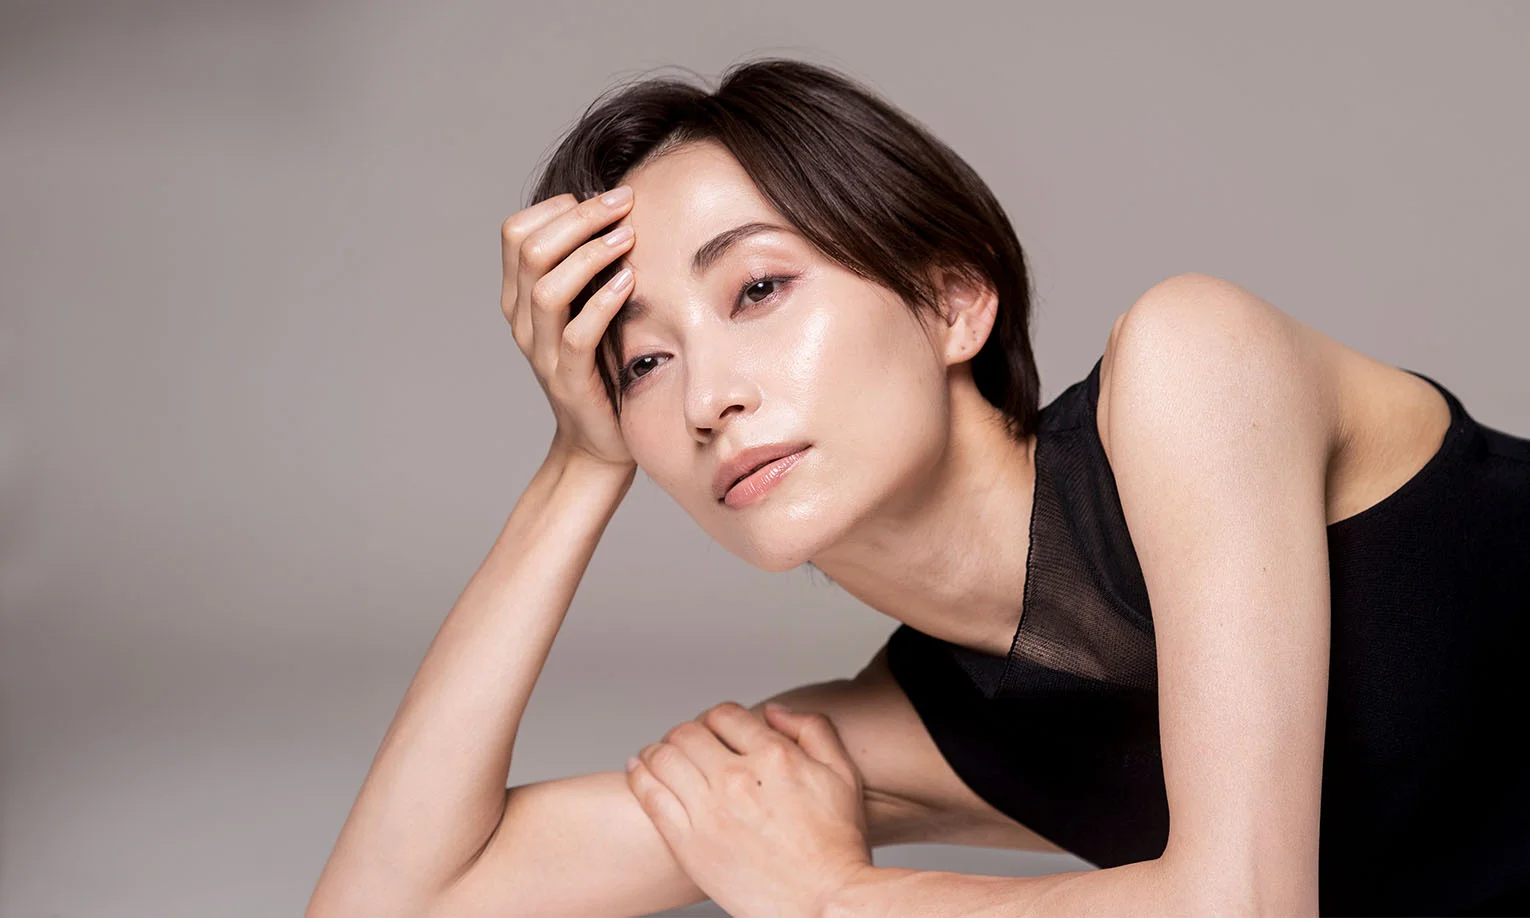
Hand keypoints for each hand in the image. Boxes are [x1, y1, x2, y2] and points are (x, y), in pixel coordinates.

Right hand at [500, 185, 637, 471]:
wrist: (599, 440)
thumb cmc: (603, 365)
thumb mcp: (588, 308)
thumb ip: (587, 269)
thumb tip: (615, 210)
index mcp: (519, 297)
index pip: (515, 232)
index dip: (557, 206)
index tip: (603, 200)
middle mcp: (522, 320)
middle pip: (530, 249)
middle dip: (580, 217)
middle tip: (623, 204)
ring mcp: (541, 351)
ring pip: (547, 287)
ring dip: (591, 253)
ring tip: (629, 237)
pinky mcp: (568, 378)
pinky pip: (577, 332)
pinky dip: (603, 301)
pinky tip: (630, 281)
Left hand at [625, 702, 873, 917]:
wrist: (825, 902)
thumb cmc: (837, 845)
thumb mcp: (842, 774)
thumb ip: (812, 730)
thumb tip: (775, 711)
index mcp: (774, 758)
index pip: (724, 715)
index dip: (717, 718)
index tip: (715, 730)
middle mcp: (737, 779)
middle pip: (688, 733)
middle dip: (686, 733)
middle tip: (687, 745)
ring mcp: (710, 812)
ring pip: (662, 758)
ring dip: (657, 750)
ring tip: (657, 755)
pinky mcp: (690, 844)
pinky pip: (650, 796)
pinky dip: (639, 775)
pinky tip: (638, 770)